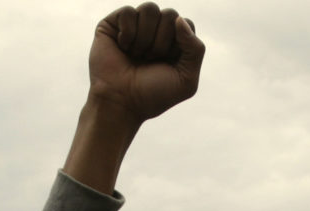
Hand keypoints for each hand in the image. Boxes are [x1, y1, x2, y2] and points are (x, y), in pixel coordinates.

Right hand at [89, 4, 204, 126]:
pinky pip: (128, 12)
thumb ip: (195, 49)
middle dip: (161, 42)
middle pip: (170, 14)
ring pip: (150, 9)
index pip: (186, 23)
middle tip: (149, 60)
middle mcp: (156, 31)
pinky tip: (123, 48)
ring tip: (136, 55)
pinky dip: (128, 34)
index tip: (167, 63)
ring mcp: (135, 26)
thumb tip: (179, 20)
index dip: (178, 44)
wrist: (121, 103)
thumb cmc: (154, 94)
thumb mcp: (186, 78)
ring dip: (145, 38)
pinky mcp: (113, 24)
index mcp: (175, 42)